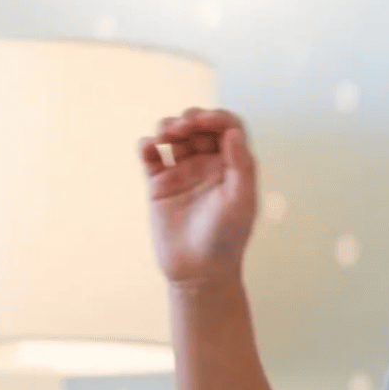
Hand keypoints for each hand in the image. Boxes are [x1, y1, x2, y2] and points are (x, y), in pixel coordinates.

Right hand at [139, 108, 257, 285]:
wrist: (198, 272)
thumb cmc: (226, 239)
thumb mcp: (241, 202)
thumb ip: (241, 165)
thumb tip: (233, 132)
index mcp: (233, 166)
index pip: (227, 128)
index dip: (216, 117)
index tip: (203, 121)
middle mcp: (209, 165)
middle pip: (199, 127)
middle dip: (190, 120)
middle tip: (181, 128)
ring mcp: (183, 172)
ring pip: (174, 136)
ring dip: (167, 127)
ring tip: (164, 136)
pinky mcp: (160, 184)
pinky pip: (151, 156)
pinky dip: (147, 146)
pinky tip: (148, 148)